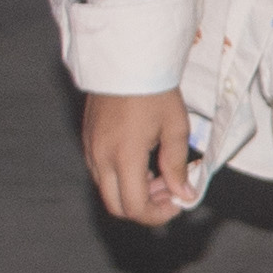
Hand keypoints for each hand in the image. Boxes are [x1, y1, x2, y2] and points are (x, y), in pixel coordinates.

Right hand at [81, 88, 195, 223]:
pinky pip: (101, 172)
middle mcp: (101, 158)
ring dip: (132, 192)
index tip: (177, 202)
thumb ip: (177, 166)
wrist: (127, 58)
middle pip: (116, 207)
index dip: (158, 214)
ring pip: (107, 190)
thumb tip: (184, 193)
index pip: (135, 207)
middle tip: (168, 192)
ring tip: (159, 173)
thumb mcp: (175, 128)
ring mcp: (91, 148)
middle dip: (144, 207)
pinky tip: (142, 161)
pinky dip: (121, 177)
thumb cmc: (154, 89)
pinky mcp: (88, 139)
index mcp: (124, 157)